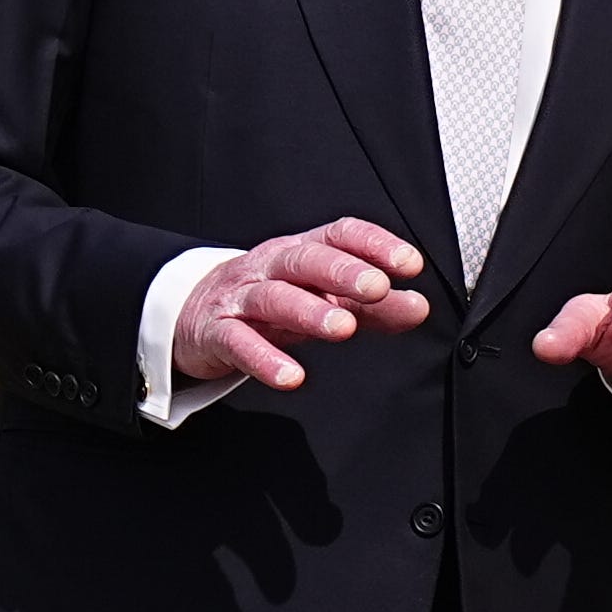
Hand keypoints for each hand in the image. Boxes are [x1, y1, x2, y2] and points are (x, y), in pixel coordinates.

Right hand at [174, 219, 429, 389]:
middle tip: (378, 287)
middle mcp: (271, 267)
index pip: (339, 235)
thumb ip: (372, 306)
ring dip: (310, 310)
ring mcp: (241, 298)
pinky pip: (239, 343)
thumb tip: (419, 306)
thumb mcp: (321, 298)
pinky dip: (264, 359)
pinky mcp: (217, 333)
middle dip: (343, 271)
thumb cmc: (268, 302)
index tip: (409, 264)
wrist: (192, 314)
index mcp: (301, 252)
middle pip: (306, 259)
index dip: (374, 244)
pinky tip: (292, 376)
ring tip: (344, 328)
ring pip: (275, 297)